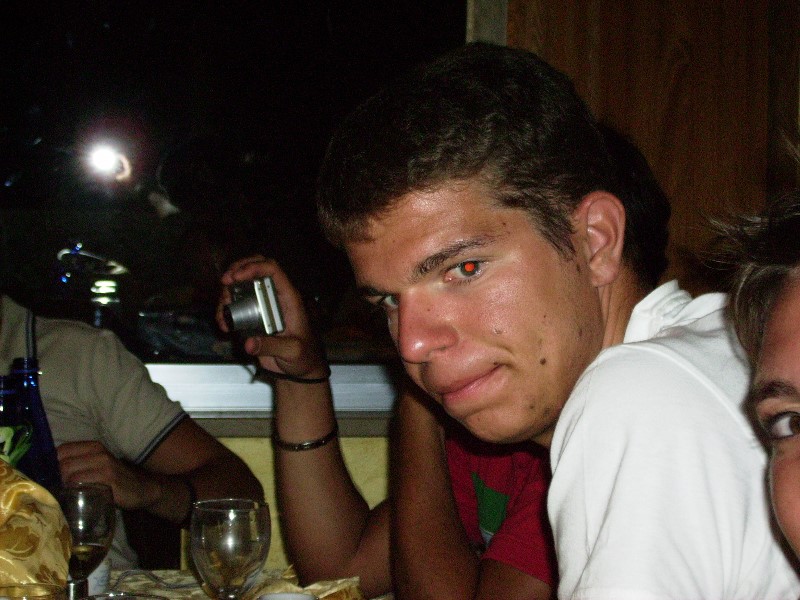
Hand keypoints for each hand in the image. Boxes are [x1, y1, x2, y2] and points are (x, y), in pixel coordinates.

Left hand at [57, 440, 160, 509]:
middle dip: (57, 478)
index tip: (53, 477)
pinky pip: (80, 484)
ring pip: (69, 473)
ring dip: (64, 486)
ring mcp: (104, 465)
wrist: (142, 488)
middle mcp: (98, 452)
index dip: (53, 464)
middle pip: (62, 463)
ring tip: (67, 494)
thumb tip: (51, 471)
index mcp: (94, 446)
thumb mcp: (98, 464)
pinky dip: (73, 491)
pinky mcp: (108, 479)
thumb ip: (79, 463)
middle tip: (59, 489)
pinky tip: (76, 497)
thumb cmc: (115, 478)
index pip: (62, 450)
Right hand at [217, 255, 327, 379]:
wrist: (298, 368)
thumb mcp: (293, 351)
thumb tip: (248, 343)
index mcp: (288, 298)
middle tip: (224, 282)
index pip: (273, 270)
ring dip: (227, 293)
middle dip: (237, 270)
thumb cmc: (302, 356)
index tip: (236, 277)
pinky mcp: (251, 317)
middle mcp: (273, 297)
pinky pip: (234, 306)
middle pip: (255, 269)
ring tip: (222, 312)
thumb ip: (272, 346)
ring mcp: (261, 305)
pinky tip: (224, 326)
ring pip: (241, 286)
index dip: (254, 267)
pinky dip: (224, 311)